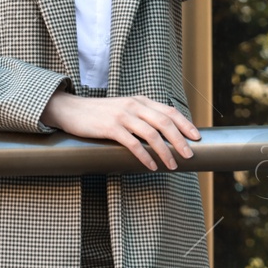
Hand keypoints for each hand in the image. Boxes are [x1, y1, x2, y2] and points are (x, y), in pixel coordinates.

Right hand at [40, 89, 199, 170]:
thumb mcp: (124, 110)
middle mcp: (134, 105)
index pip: (169, 111)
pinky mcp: (110, 127)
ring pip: (151, 134)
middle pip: (165, 122)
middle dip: (180, 140)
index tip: (197, 138)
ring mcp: (122, 116)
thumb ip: (141, 117)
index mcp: (140, 101)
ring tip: (173, 165)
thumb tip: (163, 135)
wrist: (70, 110)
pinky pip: (133, 144)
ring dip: (165, 151)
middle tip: (190, 155)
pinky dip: (144, 156)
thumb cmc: (99, 114)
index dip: (185, 124)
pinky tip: (151, 166)